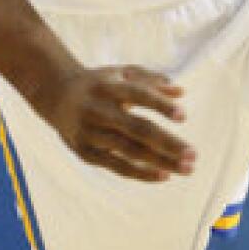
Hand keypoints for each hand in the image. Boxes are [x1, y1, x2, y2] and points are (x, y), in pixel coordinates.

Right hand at [45, 65, 196, 181]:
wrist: (55, 94)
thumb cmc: (99, 83)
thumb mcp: (121, 74)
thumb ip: (150, 81)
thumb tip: (181, 92)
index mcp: (109, 87)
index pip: (138, 94)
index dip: (160, 105)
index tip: (183, 116)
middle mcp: (98, 110)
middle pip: (137, 128)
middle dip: (167, 143)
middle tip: (194, 155)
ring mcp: (90, 133)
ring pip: (129, 150)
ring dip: (160, 161)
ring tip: (187, 168)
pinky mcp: (85, 152)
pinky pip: (116, 166)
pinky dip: (140, 172)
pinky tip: (164, 175)